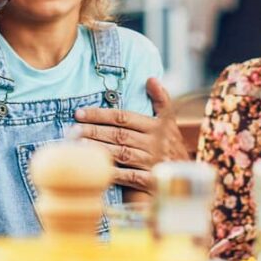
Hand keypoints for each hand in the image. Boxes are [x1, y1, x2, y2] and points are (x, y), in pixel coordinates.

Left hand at [73, 78, 188, 194]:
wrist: (187, 178)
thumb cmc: (172, 147)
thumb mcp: (170, 123)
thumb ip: (161, 100)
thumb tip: (151, 78)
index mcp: (156, 126)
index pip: (124, 117)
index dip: (101, 114)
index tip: (79, 113)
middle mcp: (154, 143)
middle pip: (118, 134)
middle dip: (94, 130)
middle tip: (72, 128)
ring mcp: (152, 162)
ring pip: (121, 153)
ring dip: (98, 149)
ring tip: (78, 145)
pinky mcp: (150, 182)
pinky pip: (129, 177)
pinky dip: (113, 173)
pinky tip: (96, 169)